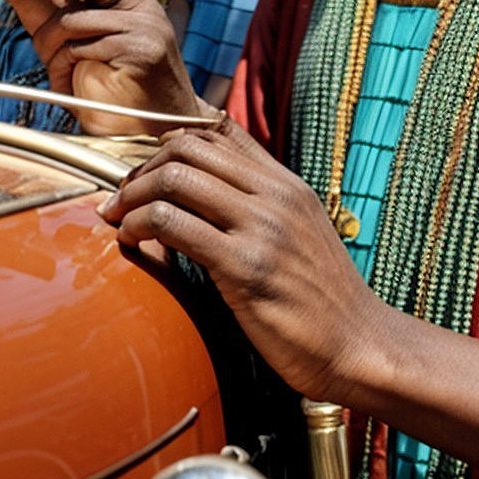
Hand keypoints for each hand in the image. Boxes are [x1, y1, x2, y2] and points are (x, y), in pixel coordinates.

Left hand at [0, 0, 203, 133]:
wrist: (158, 147)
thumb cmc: (108, 97)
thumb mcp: (68, 48)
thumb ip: (43, 8)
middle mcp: (130, 0)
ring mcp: (141, 22)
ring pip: (66, 18)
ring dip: (54, 49)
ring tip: (73, 79)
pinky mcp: (144, 47)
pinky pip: (81, 48)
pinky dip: (71, 69)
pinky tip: (88, 86)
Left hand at [98, 118, 390, 402]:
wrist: (359, 346)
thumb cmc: (322, 301)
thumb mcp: (300, 234)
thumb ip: (259, 208)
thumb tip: (204, 197)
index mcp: (286, 183)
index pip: (217, 131)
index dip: (170, 145)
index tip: (148, 175)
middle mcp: (274, 195)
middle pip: (188, 147)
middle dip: (144, 168)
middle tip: (123, 199)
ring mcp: (262, 228)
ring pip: (176, 178)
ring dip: (133, 196)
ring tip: (119, 219)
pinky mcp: (246, 267)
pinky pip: (175, 225)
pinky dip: (141, 227)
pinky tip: (133, 244)